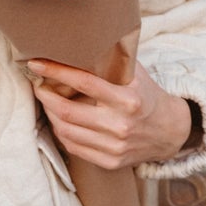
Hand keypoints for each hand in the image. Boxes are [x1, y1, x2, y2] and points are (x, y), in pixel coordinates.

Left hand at [27, 57, 193, 169]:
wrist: (169, 131)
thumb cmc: (146, 96)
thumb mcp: (136, 74)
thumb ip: (111, 61)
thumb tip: (77, 43)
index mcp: (128, 99)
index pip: (83, 83)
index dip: (55, 72)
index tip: (36, 64)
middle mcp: (120, 125)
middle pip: (68, 112)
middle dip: (45, 97)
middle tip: (37, 85)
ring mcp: (114, 147)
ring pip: (66, 131)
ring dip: (50, 115)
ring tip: (46, 102)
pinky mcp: (109, 162)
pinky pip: (74, 147)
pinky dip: (61, 132)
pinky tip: (59, 120)